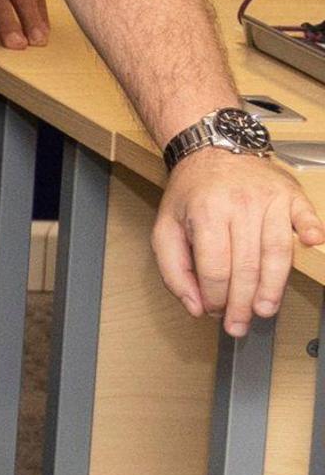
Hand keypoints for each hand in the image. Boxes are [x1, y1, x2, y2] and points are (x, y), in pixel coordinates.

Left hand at [154, 145, 324, 336]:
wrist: (211, 150)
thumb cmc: (191, 193)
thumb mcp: (165, 227)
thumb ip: (173, 270)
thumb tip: (195, 306)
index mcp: (206, 214)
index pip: (215, 269)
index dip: (215, 297)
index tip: (214, 311)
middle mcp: (239, 206)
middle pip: (247, 266)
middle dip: (243, 303)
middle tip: (240, 325)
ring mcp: (268, 200)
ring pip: (277, 252)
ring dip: (274, 287)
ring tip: (266, 309)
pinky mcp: (290, 195)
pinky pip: (305, 216)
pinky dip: (310, 230)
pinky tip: (311, 243)